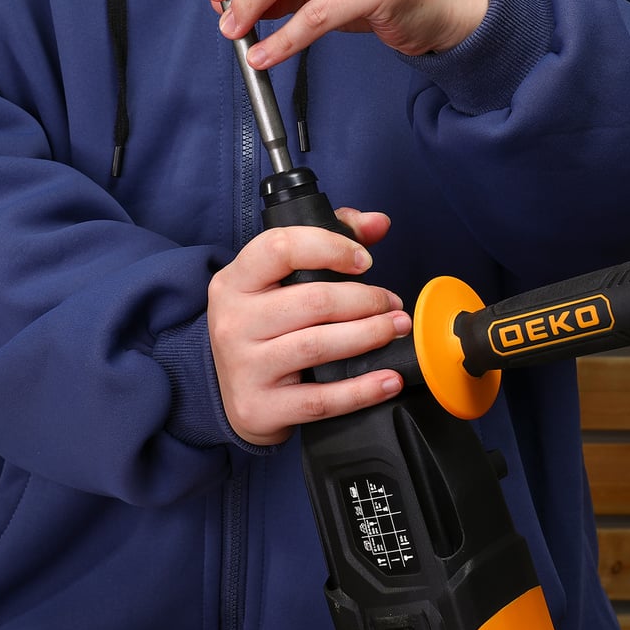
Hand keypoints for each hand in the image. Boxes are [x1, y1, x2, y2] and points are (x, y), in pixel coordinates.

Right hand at [207, 208, 410, 445]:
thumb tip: (377, 222)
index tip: (363, 260)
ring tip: (395, 329)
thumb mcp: (279, 281)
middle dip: (365, 300)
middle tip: (391, 303)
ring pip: (318, 346)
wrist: (234, 395)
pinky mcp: (260, 407)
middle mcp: (233, 321)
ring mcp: (244, 366)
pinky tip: (388, 379)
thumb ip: (327, 240)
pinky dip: (362, 390)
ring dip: (369, 336)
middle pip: (312, 300)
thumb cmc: (265, 327)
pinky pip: (321, 399)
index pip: (279, 248)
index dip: (330, 247)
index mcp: (235, 281)